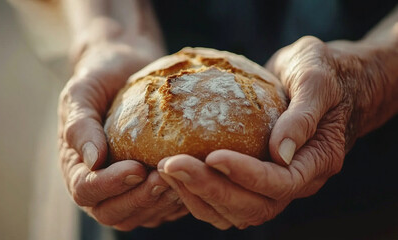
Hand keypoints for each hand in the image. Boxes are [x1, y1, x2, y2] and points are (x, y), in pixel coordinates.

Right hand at [58, 18, 187, 229]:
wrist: (126, 69)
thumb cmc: (100, 78)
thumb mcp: (81, 93)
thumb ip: (80, 125)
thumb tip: (94, 161)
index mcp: (76, 165)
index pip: (85, 189)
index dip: (110, 184)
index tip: (136, 167)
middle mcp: (99, 183)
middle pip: (112, 212)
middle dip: (139, 198)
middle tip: (163, 177)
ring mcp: (124, 188)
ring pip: (138, 215)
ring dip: (160, 202)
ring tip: (182, 179)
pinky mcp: (147, 187)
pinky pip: (159, 208)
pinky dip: (174, 202)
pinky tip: (192, 181)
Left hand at [157, 36, 393, 228]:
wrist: (327, 80)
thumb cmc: (324, 72)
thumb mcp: (317, 80)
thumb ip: (303, 116)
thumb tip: (279, 154)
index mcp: (317, 161)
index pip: (280, 184)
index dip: (246, 175)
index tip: (212, 156)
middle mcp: (295, 181)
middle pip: (252, 206)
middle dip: (210, 189)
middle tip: (171, 165)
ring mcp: (273, 182)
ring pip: (235, 211)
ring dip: (197, 194)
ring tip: (164, 168)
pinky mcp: (253, 176)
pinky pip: (225, 198)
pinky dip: (197, 191)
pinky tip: (173, 171)